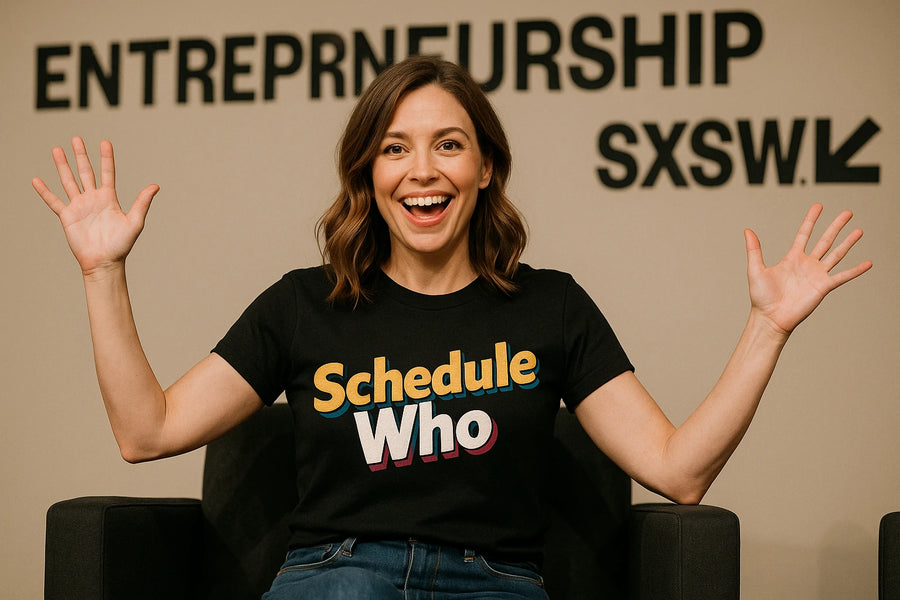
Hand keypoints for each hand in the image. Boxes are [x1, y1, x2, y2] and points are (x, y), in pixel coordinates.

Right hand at [32, 137, 158, 276]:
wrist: (104, 261)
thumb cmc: (122, 245)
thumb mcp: (135, 222)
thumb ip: (142, 203)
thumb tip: (156, 186)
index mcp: (109, 198)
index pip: (107, 173)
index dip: (106, 158)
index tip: (105, 142)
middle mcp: (93, 199)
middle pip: (85, 172)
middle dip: (81, 155)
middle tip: (76, 138)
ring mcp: (79, 206)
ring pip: (69, 181)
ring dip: (62, 166)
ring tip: (56, 149)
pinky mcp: (67, 216)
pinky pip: (53, 201)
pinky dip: (45, 191)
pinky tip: (37, 180)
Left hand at [744, 203, 871, 336]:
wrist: (770, 318)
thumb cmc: (761, 297)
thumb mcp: (755, 269)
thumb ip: (754, 249)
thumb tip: (747, 230)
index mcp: (792, 258)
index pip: (804, 234)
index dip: (811, 220)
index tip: (819, 206)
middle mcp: (807, 264)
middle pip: (825, 240)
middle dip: (836, 226)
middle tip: (847, 213)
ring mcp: (817, 275)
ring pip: (836, 254)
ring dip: (848, 243)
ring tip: (859, 230)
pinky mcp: (823, 287)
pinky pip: (843, 276)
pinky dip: (856, 270)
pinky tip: (868, 263)